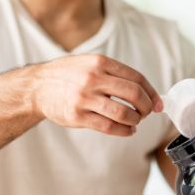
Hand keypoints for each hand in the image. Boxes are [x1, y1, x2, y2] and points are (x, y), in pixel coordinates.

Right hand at [32, 54, 162, 136]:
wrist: (37, 87)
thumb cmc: (68, 75)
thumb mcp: (89, 63)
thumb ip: (113, 73)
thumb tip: (144, 91)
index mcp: (99, 62)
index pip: (136, 78)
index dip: (151, 92)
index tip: (158, 103)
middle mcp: (93, 78)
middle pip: (134, 95)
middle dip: (146, 107)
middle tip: (147, 113)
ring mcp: (84, 98)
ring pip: (123, 113)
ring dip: (136, 120)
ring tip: (135, 122)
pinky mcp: (77, 116)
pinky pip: (109, 127)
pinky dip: (124, 131)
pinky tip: (127, 130)